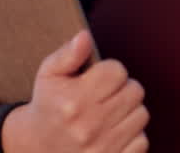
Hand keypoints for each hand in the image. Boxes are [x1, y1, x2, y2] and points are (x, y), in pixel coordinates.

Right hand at [1, 30, 148, 152]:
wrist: (37, 147)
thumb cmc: (48, 106)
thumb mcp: (49, 75)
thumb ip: (68, 53)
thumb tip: (85, 37)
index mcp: (74, 101)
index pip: (117, 71)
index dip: (110, 71)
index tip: (98, 79)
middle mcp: (89, 126)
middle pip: (134, 91)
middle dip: (122, 89)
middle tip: (105, 95)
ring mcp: (102, 148)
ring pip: (141, 114)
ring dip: (129, 111)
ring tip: (109, 113)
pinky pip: (142, 141)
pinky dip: (132, 135)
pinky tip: (113, 133)